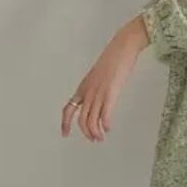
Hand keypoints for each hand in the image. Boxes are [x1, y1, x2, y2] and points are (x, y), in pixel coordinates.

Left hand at [61, 17, 149, 141]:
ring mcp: (98, 92)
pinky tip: (108, 128)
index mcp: (83, 87)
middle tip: (94, 139)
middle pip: (81, 119)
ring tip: (101, 138)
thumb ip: (97, 86)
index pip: (68, 109)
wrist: (122, 47)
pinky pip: (104, 113)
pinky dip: (105, 124)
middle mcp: (88, 91)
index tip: (65, 134)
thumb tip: (102, 95)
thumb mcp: (100, 74)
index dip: (65, 123)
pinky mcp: (110, 92)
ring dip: (95, 132)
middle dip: (86, 132)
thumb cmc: (114, 58)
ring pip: (91, 119)